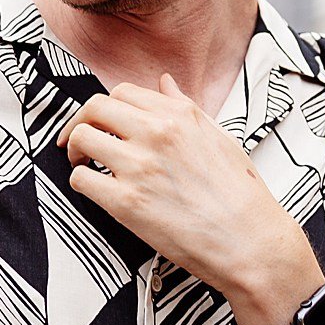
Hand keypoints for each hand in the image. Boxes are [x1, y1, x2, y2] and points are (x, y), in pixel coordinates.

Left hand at [59, 75, 322, 324]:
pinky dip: (80, 182)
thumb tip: (164, 83)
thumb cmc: (238, 193)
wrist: (248, 241)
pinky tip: (95, 190)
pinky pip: (80, 179)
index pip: (122, 93)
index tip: (100, 123)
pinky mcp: (126, 201)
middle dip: (79, 122)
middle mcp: (157, 133)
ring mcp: (139, 166)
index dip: (105, 108)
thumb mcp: (219, 138)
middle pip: (94, 108)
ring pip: (81, 139)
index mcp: (179, 115)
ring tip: (85, 165)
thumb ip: (185, 108)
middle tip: (77, 141)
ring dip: (75, 152)